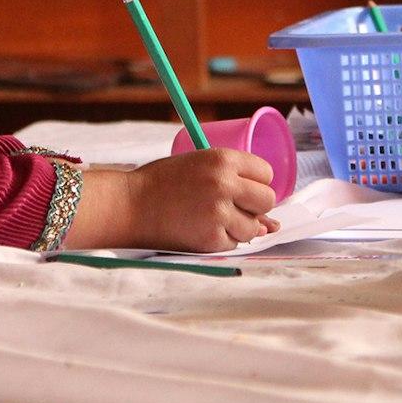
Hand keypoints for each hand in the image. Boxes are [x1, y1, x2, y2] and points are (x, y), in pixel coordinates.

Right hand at [124, 148, 279, 253]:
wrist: (129, 205)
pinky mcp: (210, 238)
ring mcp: (219, 213)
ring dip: (239, 227)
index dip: (255, 182)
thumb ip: (234, 184)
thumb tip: (272, 224)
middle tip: (231, 207)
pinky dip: (223, 240)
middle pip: (267, 200)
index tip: (242, 188)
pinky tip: (202, 229)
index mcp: (222, 159)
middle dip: (254, 207)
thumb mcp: (199, 167)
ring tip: (212, 218)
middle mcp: (224, 184)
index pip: (265, 173)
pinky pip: (234, 243)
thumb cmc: (161, 182)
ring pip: (254, 227)